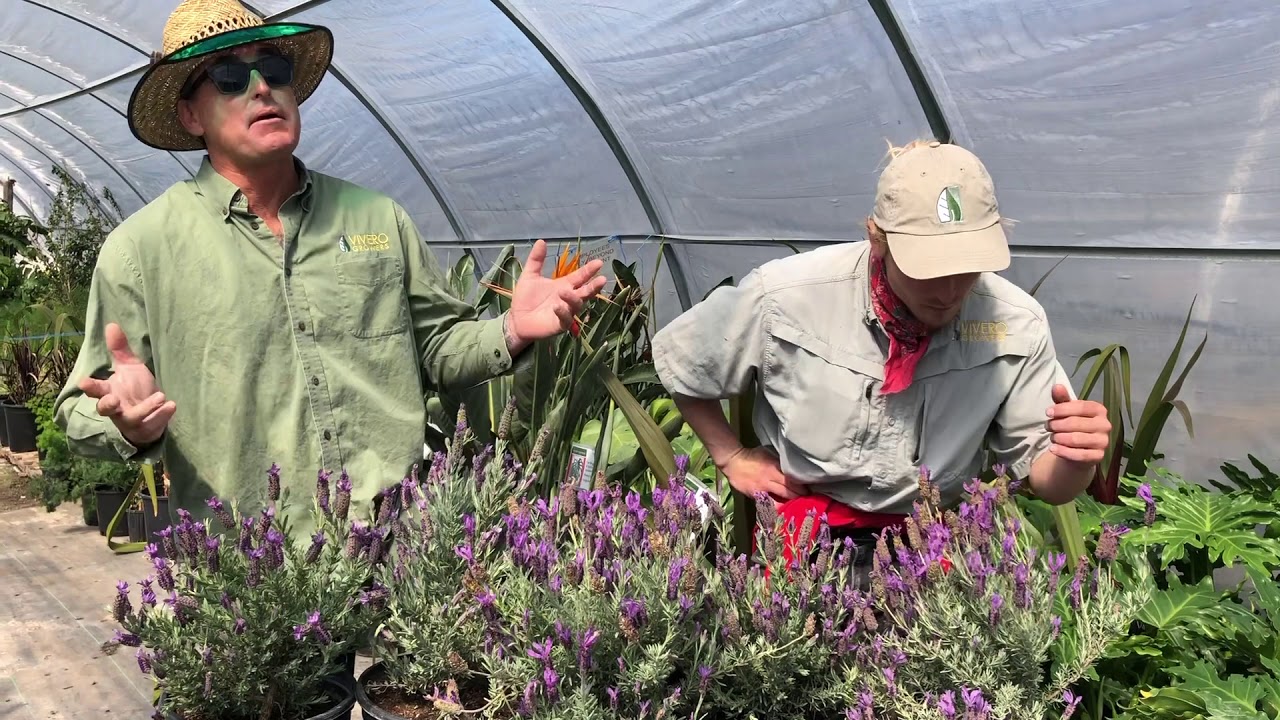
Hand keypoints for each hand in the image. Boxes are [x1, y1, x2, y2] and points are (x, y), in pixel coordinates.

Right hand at [78, 323, 174, 446]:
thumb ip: (120, 350)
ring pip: (131, 419)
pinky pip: (151, 425)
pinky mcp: (145, 429)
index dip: (90, 386)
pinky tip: (172, 405)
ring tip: (161, 396)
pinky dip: (161, 416)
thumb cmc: (135, 389)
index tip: (84, 382)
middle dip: (107, 405)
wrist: (151, 415)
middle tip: (113, 399)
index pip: (95, 390)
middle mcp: (116, 408)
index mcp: (109, 392)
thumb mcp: (130, 368)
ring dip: (145, 408)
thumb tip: (111, 325)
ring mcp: (130, 421)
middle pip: (105, 409)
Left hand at [506, 240, 607, 350]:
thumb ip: (536, 260)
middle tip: (602, 279)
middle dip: (594, 286)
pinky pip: (566, 319)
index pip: (580, 277)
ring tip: (563, 292)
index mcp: (564, 285)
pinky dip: (563, 312)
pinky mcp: (559, 325)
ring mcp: (566, 312)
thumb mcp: (530, 275)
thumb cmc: (525, 298)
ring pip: (577, 305)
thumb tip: (541, 241)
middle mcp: (568, 298)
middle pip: (585, 292)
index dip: (589, 270)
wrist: (516, 319)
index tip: (599, 262)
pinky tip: (557, 306)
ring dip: (573, 298)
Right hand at [720, 446, 809, 500]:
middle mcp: (768, 481)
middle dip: (798, 496)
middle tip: (806, 498)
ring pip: (779, 501)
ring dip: (788, 503)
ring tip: (795, 504)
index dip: (801, 487)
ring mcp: (761, 490)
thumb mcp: (767, 453)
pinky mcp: (754, 496)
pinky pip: (768, 503)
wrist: (732, 462)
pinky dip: (775, 505)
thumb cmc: (751, 455)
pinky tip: (780, 508)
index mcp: (773, 469)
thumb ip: (779, 461)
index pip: (791, 481)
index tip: (808, 489)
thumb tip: (792, 465)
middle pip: (788, 493)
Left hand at [1045, 383, 1109, 463]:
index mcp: (1099, 410)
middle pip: (1075, 423)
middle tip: (1048, 427)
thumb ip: (1061, 398)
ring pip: (1075, 439)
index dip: (1061, 409)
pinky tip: (1053, 449)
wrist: (1079, 449)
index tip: (1047, 412)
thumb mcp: (1067, 410)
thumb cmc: (1073, 425)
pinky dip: (1063, 451)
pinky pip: (1079, 454)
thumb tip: (1056, 386)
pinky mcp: (1099, 456)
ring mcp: (1103, 441)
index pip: (1080, 407)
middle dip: (1057, 425)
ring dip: (1058, 438)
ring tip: (1052, 437)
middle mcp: (1105, 425)